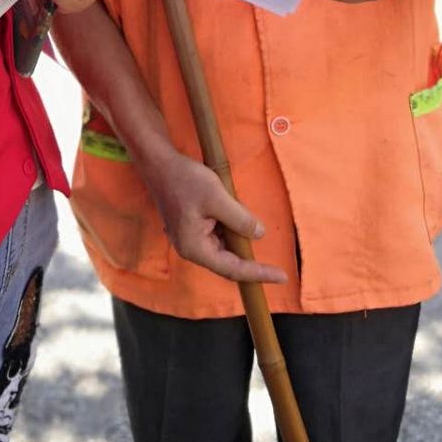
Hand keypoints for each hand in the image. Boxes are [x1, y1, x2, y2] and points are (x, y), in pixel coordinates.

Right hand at [143, 148, 286, 284]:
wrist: (159, 164)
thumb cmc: (185, 180)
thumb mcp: (217, 197)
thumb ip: (240, 219)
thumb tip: (259, 234)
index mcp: (195, 248)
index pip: (233, 269)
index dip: (259, 274)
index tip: (282, 277)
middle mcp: (191, 249)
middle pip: (228, 263)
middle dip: (251, 262)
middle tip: (278, 269)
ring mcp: (190, 239)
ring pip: (223, 248)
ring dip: (240, 241)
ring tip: (252, 229)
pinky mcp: (192, 228)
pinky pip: (217, 236)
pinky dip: (231, 231)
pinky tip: (239, 219)